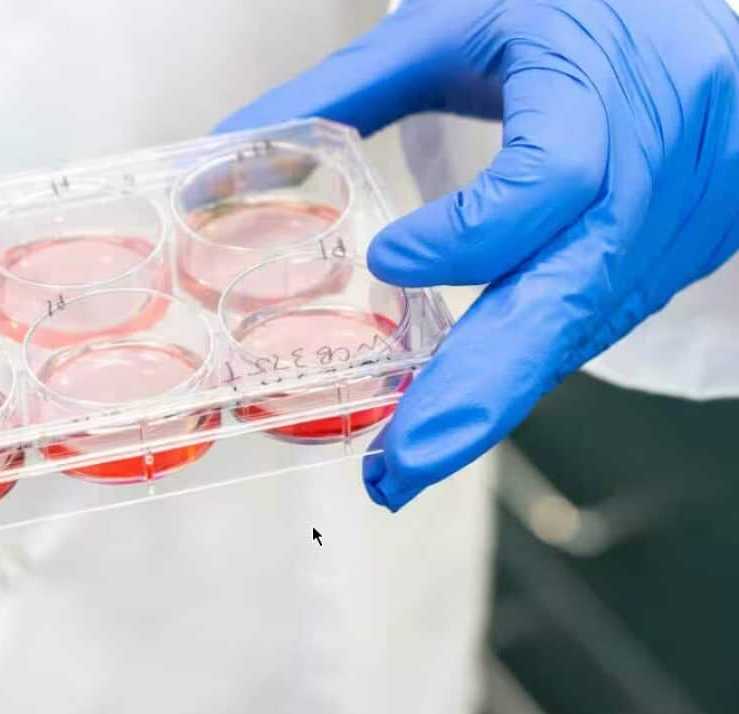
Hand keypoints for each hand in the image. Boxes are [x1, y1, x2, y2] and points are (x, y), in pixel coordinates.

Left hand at [219, 0, 738, 508]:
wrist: (706, 15)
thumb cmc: (580, 8)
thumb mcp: (460, 23)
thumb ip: (346, 90)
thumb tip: (230, 151)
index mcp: (604, 87)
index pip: (555, 178)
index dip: (473, 233)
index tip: (387, 261)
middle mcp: (657, 169)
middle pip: (576, 294)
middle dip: (480, 390)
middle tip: (400, 459)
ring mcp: (676, 225)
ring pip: (582, 328)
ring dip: (490, 401)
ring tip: (404, 461)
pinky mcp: (671, 258)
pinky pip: (591, 324)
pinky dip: (522, 366)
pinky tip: (461, 404)